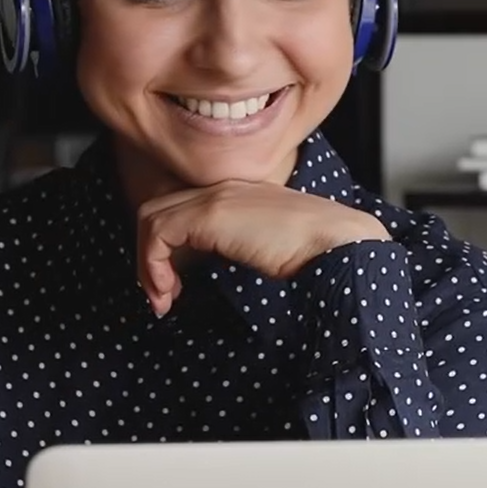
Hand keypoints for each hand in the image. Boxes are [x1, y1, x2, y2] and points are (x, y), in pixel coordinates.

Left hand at [136, 181, 387, 315]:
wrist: (338, 242)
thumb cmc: (318, 251)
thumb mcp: (271, 245)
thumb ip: (245, 245)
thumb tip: (226, 269)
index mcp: (237, 194)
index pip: (182, 209)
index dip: (167, 248)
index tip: (174, 287)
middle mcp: (222, 188)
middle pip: (158, 210)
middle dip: (149, 255)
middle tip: (162, 295)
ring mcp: (215, 197)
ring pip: (151, 219)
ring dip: (148, 265)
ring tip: (163, 300)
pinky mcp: (211, 213)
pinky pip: (159, 233)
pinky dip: (153, 265)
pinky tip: (170, 292)